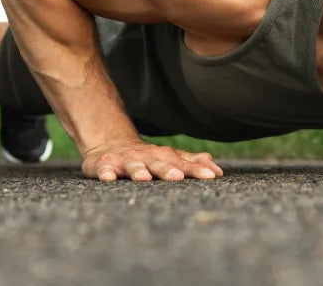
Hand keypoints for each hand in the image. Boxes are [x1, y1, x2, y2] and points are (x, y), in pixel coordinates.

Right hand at [81, 140, 223, 181]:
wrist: (110, 144)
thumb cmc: (146, 157)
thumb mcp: (169, 158)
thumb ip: (192, 163)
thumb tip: (217, 170)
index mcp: (165, 157)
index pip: (184, 164)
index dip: (197, 170)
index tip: (212, 176)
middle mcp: (147, 157)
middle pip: (159, 163)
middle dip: (168, 169)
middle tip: (178, 176)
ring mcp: (126, 160)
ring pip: (133, 165)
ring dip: (138, 171)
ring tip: (144, 178)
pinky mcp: (105, 165)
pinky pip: (105, 169)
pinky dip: (106, 173)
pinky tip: (108, 178)